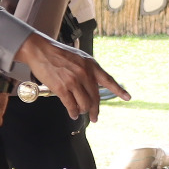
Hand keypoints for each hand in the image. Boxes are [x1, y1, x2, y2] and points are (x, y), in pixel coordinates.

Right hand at [12, 33, 129, 123]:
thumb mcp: (79, 58)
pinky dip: (72, 112)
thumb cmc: (58, 53)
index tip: (127, 97)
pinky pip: (70, 105)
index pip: (108, 80)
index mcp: (90, 65)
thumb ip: (87, 70)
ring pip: (84, 104)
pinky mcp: (62, 88)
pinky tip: (72, 114)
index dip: (119, 90)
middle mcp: (84, 74)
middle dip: (95, 110)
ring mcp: (73, 82)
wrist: (41, 51)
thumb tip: (92, 86)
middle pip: (95, 98)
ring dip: (82, 111)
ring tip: (79, 113)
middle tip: (94, 117)